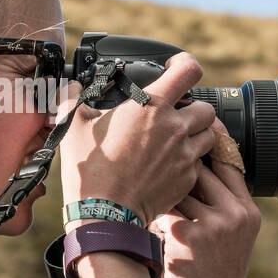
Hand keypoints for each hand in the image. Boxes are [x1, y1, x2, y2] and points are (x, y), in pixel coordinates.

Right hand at [58, 52, 216, 228]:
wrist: (104, 214)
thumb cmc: (90, 169)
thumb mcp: (73, 127)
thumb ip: (73, 99)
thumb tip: (69, 88)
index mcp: (150, 106)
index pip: (188, 70)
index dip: (185, 63)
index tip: (176, 67)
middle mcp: (175, 127)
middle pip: (205, 107)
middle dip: (193, 108)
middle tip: (175, 115)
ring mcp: (185, 155)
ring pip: (208, 135)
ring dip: (196, 134)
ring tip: (175, 141)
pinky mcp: (187, 179)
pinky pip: (199, 164)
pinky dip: (188, 162)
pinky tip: (167, 166)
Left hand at [148, 119, 260, 277]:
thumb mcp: (221, 242)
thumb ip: (210, 207)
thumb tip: (182, 167)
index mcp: (247, 212)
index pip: (228, 161)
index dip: (207, 140)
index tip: (186, 121)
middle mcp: (236, 215)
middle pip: (199, 168)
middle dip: (172, 165)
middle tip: (146, 156)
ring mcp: (214, 225)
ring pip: (176, 187)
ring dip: (156, 191)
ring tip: (139, 195)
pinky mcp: (188, 236)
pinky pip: (162, 208)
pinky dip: (148, 214)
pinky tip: (139, 224)